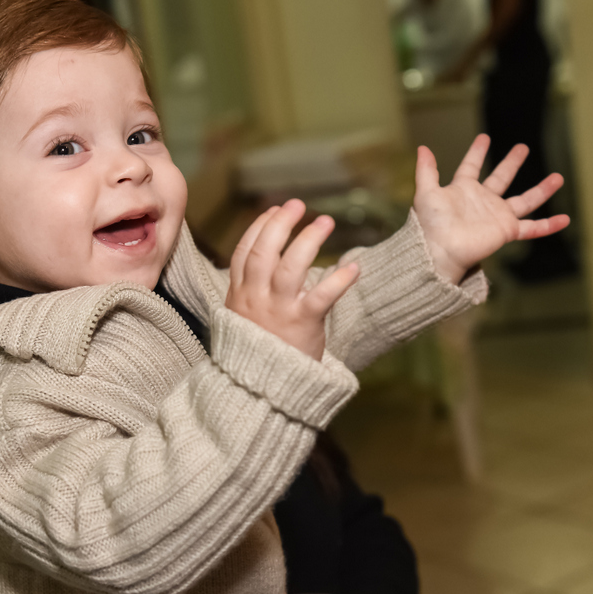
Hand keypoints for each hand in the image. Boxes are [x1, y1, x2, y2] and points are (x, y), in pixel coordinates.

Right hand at [226, 200, 359, 359]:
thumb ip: (248, 289)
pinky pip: (322, 297)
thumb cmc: (257, 351)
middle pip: (264, 252)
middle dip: (281, 224)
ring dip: (309, 240)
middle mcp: (256, 298)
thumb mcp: (240, 317)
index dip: (259, 227)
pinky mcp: (303, 325)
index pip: (244, 251)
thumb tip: (261, 259)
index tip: (275, 210)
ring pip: (291, 267)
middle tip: (298, 205)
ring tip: (325, 221)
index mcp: (239, 294)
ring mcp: (278, 311)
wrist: (260, 388)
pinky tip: (353, 268)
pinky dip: (339, 280)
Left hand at [414, 134, 569, 282]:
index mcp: (462, 189)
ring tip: (559, 177)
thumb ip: (426, 170)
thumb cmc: (430, 224)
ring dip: (542, 190)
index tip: (484, 138)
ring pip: (525, 200)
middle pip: (501, 178)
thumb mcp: (426, 192)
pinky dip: (549, 225)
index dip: (476, 153)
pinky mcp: (507, 231)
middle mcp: (482, 201)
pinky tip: (565, 220)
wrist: (440, 249)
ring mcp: (497, 216)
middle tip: (523, 147)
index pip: (471, 166)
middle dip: (511, 163)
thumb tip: (423, 148)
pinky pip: (532, 228)